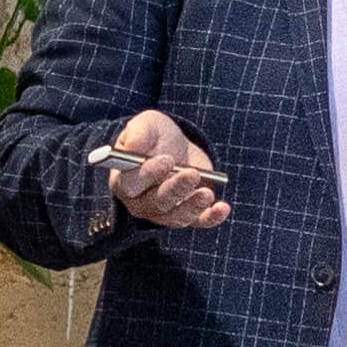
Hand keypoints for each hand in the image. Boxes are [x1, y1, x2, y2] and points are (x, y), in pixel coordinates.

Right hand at [100, 108, 235, 232]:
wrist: (175, 146)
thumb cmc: (154, 137)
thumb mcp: (146, 125)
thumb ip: (138, 134)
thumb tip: (133, 147)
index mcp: (124, 180)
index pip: (131, 184)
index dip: (148, 173)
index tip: (167, 160)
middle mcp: (141, 201)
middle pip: (156, 202)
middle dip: (175, 189)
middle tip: (192, 174)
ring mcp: (164, 212)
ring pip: (176, 216)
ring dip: (193, 206)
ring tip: (207, 193)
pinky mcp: (187, 214)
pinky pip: (198, 220)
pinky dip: (211, 217)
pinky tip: (222, 208)